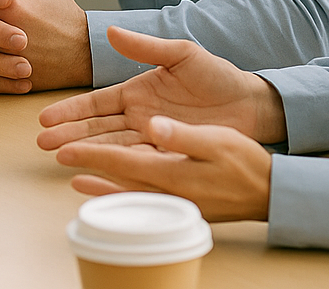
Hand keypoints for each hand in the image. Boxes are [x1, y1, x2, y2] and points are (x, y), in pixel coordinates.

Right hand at [36, 26, 286, 150]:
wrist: (250, 105)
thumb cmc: (217, 75)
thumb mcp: (181, 55)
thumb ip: (145, 47)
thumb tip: (112, 30)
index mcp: (136, 91)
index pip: (96, 102)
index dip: (71, 110)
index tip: (46, 118)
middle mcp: (138, 117)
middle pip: (97, 128)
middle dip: (69, 135)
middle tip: (42, 144)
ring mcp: (151, 139)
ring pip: (112, 147)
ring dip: (87, 153)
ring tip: (59, 159)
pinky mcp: (168, 156)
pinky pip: (139, 164)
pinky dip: (117, 169)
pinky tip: (97, 173)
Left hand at [55, 115, 273, 221]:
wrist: (269, 192)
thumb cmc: (245, 162)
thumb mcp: (217, 140)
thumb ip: (183, 135)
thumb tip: (154, 125)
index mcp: (172, 168)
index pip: (122, 158)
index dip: (92, 152)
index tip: (65, 149)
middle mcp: (167, 188)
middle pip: (118, 176)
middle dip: (88, 167)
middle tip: (58, 159)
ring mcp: (173, 199)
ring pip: (127, 191)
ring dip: (101, 186)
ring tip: (76, 183)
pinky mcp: (181, 204)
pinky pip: (144, 199)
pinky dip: (124, 196)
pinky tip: (115, 194)